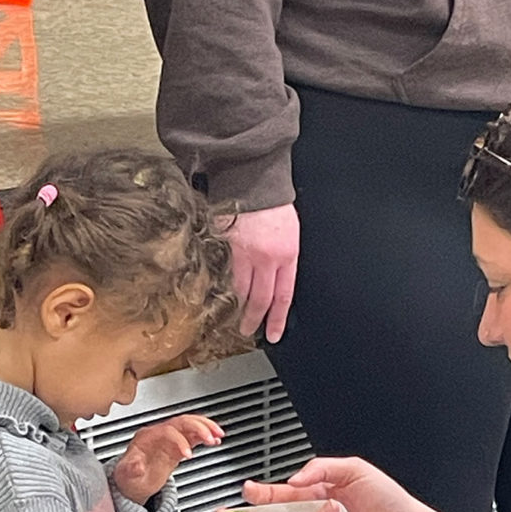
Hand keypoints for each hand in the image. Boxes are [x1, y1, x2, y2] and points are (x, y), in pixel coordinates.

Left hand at [113, 414, 223, 504]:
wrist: (132, 482)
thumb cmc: (129, 477)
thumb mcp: (126, 475)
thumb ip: (132, 468)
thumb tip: (137, 465)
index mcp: (147, 437)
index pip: (168, 430)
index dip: (180, 441)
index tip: (188, 454)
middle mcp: (159, 433)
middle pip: (182, 422)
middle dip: (198, 428)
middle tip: (211, 438)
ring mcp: (170, 438)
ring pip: (190, 424)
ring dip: (206, 427)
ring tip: (219, 435)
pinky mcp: (178, 444)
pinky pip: (194, 434)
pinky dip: (206, 435)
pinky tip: (216, 439)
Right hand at [227, 204, 299, 342]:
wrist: (252, 177)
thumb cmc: (271, 202)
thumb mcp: (290, 232)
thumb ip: (283, 257)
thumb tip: (274, 280)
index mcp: (287, 254)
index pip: (283, 295)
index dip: (277, 318)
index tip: (273, 334)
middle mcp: (266, 257)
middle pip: (260, 299)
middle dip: (254, 319)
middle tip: (248, 332)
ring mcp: (244, 253)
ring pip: (240, 290)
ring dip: (237, 307)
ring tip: (234, 319)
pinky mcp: (225, 245)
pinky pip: (224, 274)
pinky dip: (223, 287)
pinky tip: (220, 296)